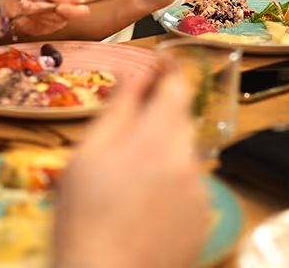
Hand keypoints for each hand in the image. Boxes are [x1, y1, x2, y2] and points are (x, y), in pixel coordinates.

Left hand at [0, 0, 88, 35]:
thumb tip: (76, 1)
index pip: (82, 11)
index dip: (73, 12)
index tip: (60, 7)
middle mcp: (64, 11)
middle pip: (63, 19)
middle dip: (45, 9)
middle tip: (33, 0)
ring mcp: (52, 22)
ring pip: (49, 25)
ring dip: (34, 13)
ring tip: (26, 2)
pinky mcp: (40, 29)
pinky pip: (37, 30)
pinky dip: (27, 19)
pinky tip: (24, 9)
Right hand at [54, 68, 208, 267]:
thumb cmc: (85, 220)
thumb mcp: (87, 155)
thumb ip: (118, 109)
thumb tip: (134, 73)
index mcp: (157, 138)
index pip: (178, 86)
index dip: (168, 73)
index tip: (156, 68)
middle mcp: (187, 160)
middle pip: (180, 122)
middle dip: (156, 123)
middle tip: (122, 146)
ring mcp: (199, 193)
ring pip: (183, 156)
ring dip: (162, 159)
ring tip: (126, 188)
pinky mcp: (203, 219)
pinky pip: (189, 189)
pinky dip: (170, 190)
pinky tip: (142, 210)